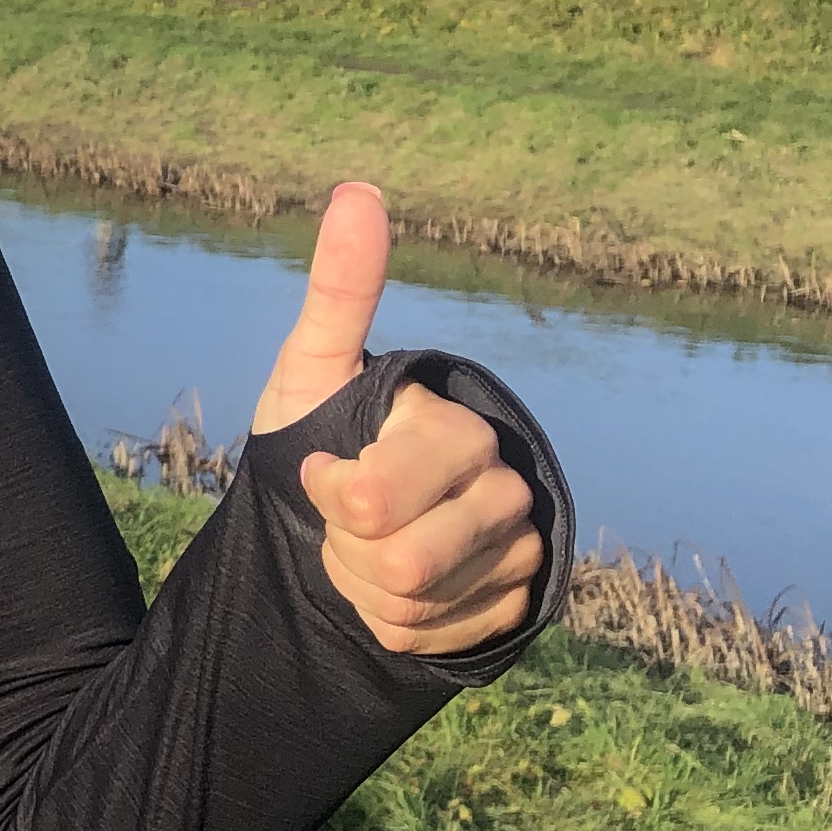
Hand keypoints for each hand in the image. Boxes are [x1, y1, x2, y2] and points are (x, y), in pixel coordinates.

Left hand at [250, 183, 542, 656]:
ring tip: (366, 548)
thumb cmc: (325, 434)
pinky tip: (397, 587)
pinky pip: (434, 640)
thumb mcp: (312, 371)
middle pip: (400, 564)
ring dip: (366, 589)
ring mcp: (519, 548)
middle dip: (346, 551)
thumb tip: (357, 190)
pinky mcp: (515, 604)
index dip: (328, 499)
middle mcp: (505, 486)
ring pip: (415, 606)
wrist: (349, 521)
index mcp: (457, 429)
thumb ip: (338, 291)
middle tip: (344, 520)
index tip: (320, 473)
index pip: (370, 502)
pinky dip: (396, 622)